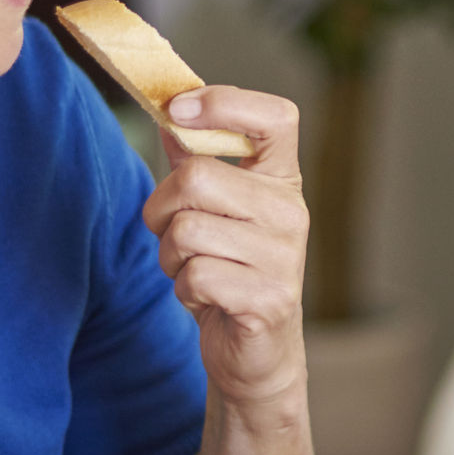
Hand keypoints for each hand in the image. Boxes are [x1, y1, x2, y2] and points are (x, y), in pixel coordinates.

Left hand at [142, 88, 308, 411]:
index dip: (225, 103)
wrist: (256, 352)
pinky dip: (184, 290)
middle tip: (173, 233)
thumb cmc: (231, 272)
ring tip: (193, 271)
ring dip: (170, 257)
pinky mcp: (269, 299)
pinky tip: (206, 298)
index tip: (179, 110)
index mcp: (282, 180)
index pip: (276, 117)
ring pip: (187, 231)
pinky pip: (196, 276)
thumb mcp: (216, 213)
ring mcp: (284, 257)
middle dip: (162, 210)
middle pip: (197, 178)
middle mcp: (291, 212)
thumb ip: (198, 163)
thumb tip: (171, 113)